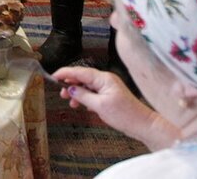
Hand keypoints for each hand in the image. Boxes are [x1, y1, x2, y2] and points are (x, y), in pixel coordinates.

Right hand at [55, 65, 174, 147]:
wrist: (142, 125)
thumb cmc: (125, 115)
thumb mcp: (99, 106)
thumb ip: (83, 95)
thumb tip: (70, 89)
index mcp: (103, 78)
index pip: (79, 71)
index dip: (65, 73)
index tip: (54, 76)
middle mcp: (105, 79)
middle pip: (82, 77)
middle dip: (70, 84)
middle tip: (61, 93)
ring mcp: (108, 87)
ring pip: (87, 85)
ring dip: (77, 92)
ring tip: (70, 102)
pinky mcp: (110, 94)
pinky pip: (93, 92)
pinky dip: (85, 97)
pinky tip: (82, 105)